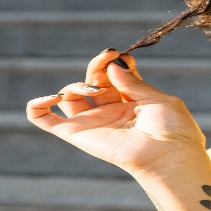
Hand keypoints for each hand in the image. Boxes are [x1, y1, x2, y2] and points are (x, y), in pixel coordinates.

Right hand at [26, 49, 205, 176]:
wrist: (167, 156)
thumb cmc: (173, 130)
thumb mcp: (158, 99)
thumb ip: (133, 83)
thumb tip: (113, 65)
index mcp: (132, 101)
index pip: (114, 74)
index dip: (115, 62)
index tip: (121, 55)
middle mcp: (111, 110)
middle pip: (93, 80)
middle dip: (98, 65)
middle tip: (108, 56)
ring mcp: (93, 121)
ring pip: (71, 95)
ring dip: (76, 83)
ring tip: (95, 88)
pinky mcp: (77, 133)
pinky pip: (45, 120)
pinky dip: (37, 106)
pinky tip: (52, 97)